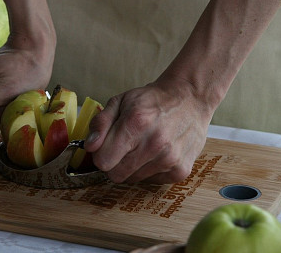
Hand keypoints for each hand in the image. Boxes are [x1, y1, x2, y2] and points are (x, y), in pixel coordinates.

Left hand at [84, 75, 213, 183]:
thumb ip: (101, 123)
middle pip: (115, 175)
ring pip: (133, 179)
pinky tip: (158, 152)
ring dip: (133, 167)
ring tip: (143, 146)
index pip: (103, 161)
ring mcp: (169, 159)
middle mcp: (154, 144)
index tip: (107, 146)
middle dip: (114, 163)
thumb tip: (89, 147)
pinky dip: (150, 170)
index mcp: (135, 123)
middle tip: (124, 147)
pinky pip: (151, 181)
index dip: (101, 154)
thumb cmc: (153, 100)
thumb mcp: (121, 101)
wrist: (191, 99)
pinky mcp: (180, 171)